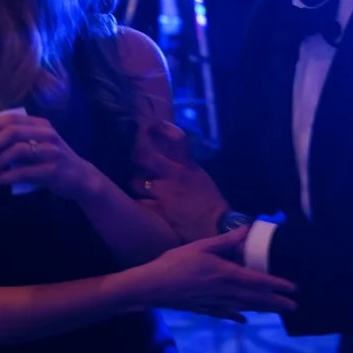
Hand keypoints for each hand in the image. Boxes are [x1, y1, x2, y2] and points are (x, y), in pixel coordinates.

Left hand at [0, 113, 103, 200]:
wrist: (80, 178)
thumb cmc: (54, 160)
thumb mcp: (39, 143)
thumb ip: (19, 138)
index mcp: (41, 125)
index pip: (10, 119)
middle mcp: (47, 134)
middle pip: (12, 132)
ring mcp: (52, 152)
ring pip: (17, 150)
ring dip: (0, 160)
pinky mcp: (53, 170)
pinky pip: (24, 171)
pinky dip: (8, 177)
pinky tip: (0, 180)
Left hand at [134, 122, 228, 241]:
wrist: (216, 226)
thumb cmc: (211, 202)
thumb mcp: (201, 177)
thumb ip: (185, 167)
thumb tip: (170, 160)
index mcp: (188, 166)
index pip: (177, 139)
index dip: (162, 128)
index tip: (152, 126)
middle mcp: (174, 175)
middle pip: (145, 157)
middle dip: (138, 157)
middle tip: (137, 159)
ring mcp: (164, 193)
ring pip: (136, 182)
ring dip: (138, 185)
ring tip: (142, 189)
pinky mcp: (158, 211)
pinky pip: (139, 203)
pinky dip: (140, 204)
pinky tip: (144, 206)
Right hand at [137, 227, 296, 321]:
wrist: (153, 287)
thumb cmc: (176, 263)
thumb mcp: (202, 246)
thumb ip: (226, 240)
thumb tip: (247, 229)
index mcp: (226, 274)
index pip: (258, 281)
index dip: (277, 285)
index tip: (293, 288)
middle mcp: (225, 292)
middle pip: (256, 299)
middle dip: (276, 303)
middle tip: (294, 307)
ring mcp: (215, 303)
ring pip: (244, 307)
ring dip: (263, 310)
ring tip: (277, 311)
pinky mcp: (204, 309)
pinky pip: (226, 314)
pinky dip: (237, 316)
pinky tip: (245, 320)